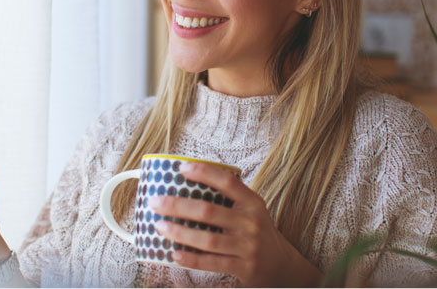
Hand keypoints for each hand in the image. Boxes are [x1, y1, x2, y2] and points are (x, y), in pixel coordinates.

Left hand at [149, 162, 322, 286]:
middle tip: (156, 202)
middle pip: (209, 211)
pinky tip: (175, 254)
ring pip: (208, 239)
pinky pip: (212, 263)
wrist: (281, 265)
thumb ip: (230, 198)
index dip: (204, 173)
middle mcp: (250, 222)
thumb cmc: (257, 232)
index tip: (182, 168)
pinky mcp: (243, 267)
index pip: (227, 182)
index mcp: (252, 202)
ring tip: (159, 226)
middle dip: (178, 206)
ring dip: (180, 233)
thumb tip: (189, 183)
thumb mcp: (251, 210)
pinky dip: (191, 259)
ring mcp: (247, 246)